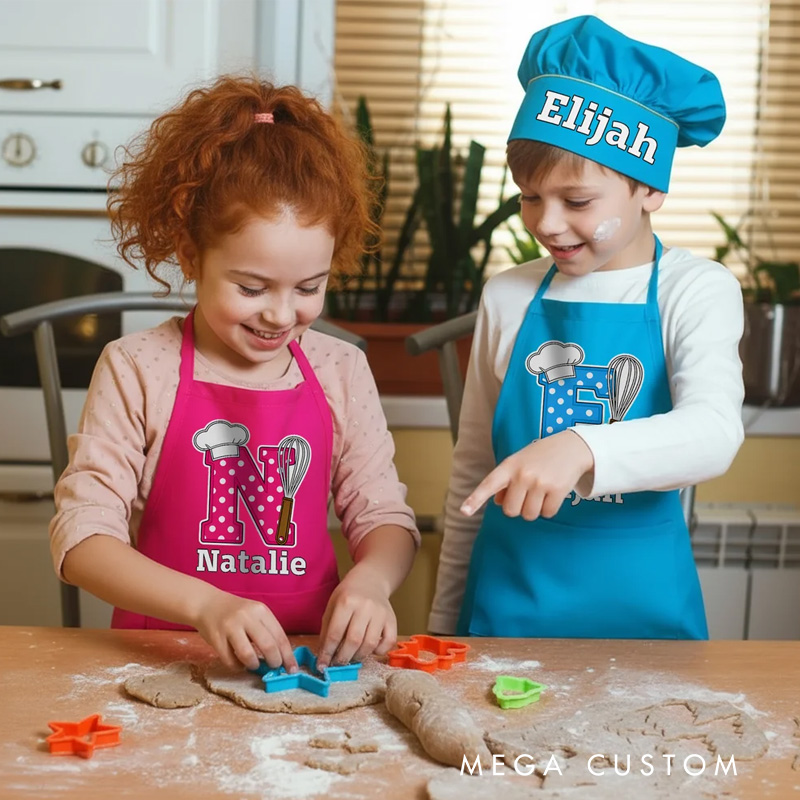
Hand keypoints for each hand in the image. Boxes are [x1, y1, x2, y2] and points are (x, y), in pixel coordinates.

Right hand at [192, 588, 297, 672]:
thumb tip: (281, 657)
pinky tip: (239, 663)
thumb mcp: (254, 613)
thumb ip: (266, 631)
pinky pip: (230, 661)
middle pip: (268, 646)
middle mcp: (247, 617)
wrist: (207, 603)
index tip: (292, 669)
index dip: (288, 656)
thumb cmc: (235, 612)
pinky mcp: (216, 638)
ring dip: (254, 665)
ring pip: (249, 655)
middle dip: (274, 662)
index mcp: (260, 610)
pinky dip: (237, 667)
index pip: (280, 636)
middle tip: (274, 667)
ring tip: (254, 665)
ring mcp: (230, 627)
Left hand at [316, 565, 396, 669]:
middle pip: (353, 641)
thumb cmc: (348, 595)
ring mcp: (380, 613)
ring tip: (351, 657)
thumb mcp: (332, 605)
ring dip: (358, 657)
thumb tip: (323, 656)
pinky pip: (388, 642)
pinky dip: (378, 651)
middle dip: (342, 658)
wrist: (371, 580)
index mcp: (346, 602)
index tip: (322, 666)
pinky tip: (369, 649)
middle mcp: (365, 607)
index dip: (327, 653)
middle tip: (337, 664)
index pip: (335, 633)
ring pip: (370, 644)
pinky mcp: (392, 619)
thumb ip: (327, 629)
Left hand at [461, 429, 593, 520]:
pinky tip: (552, 493)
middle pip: (511, 511)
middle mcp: (522, 475)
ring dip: (534, 509)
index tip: (463, 511)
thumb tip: (499, 504)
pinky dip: (549, 509)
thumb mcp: (519, 463)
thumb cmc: (539, 457)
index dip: (475, 499)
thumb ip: (505, 483)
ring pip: (529, 515)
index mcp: (509, 466)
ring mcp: (540, 483)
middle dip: (518, 507)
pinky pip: (547, 514)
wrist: (571, 447)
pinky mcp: (557, 490)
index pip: (488, 485)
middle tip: (527, 493)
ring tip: (541, 491)